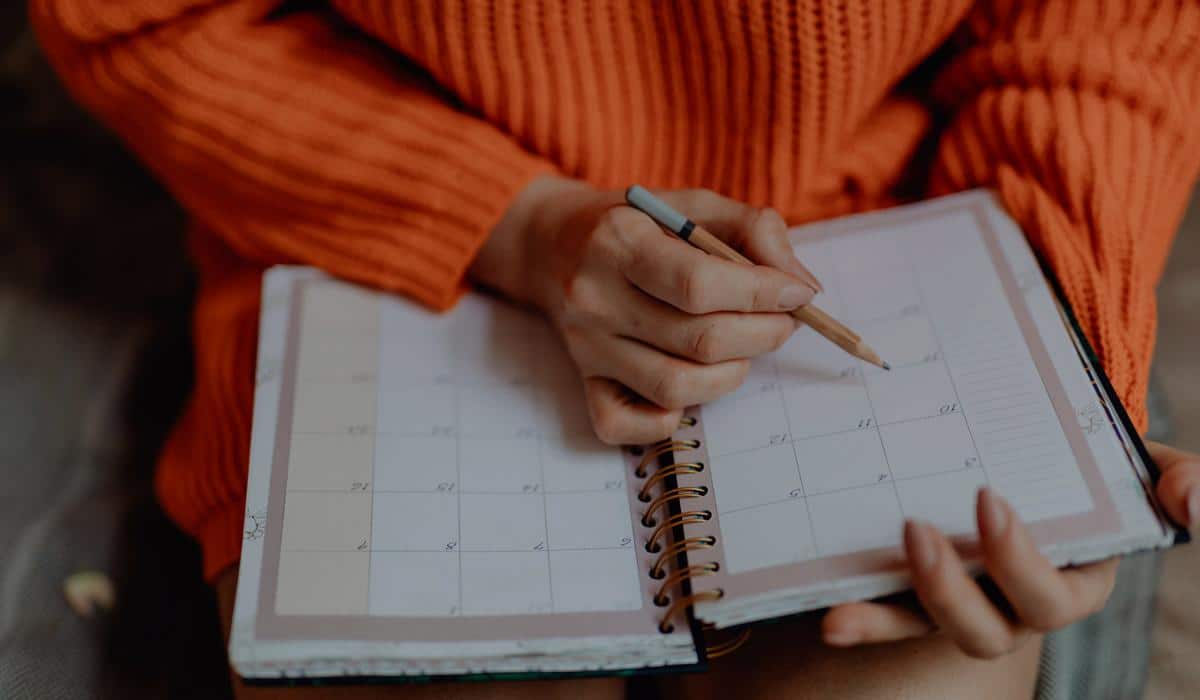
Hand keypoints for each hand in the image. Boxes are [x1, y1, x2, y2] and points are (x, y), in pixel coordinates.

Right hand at [472, 176, 820, 443]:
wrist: (553, 244)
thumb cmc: (638, 224)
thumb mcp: (693, 204)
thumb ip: (754, 230)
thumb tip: (802, 288)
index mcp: (619, 240)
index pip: (699, 284)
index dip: (763, 294)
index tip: (798, 294)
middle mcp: (595, 297)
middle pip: (699, 341)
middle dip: (763, 335)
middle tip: (782, 321)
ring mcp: (587, 346)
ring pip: (676, 387)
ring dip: (730, 374)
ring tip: (742, 348)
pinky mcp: (583, 382)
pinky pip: (623, 425)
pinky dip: (666, 420)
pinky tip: (689, 384)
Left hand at [822, 440, 1199, 657]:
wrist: (1036, 451)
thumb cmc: (1092, 465)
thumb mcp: (1143, 467)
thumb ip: (1179, 480)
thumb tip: (1193, 504)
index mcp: (1070, 580)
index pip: (1050, 593)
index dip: (1019, 559)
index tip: (987, 498)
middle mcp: (1011, 603)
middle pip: (984, 628)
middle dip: (949, 589)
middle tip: (915, 529)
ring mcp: (959, 600)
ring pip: (926, 628)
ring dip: (888, 616)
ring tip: (843, 605)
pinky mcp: (914, 590)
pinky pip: (885, 613)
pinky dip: (859, 617)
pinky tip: (828, 615)